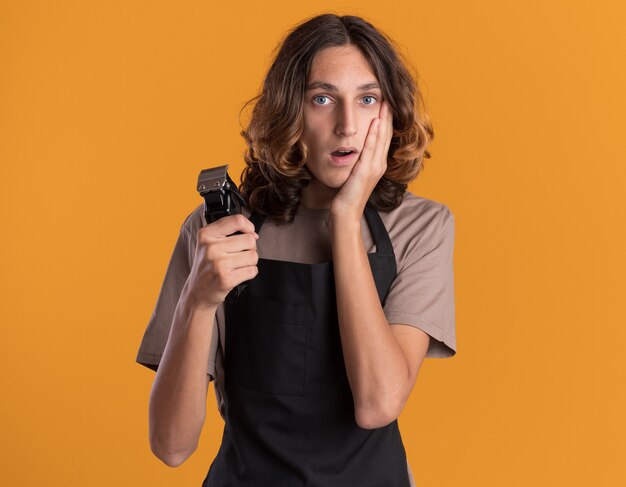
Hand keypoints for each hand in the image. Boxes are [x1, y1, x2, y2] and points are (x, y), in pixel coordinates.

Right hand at [187, 214, 258, 307]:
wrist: (197, 292)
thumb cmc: (206, 267)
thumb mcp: (208, 243)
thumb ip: (228, 232)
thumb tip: (253, 234)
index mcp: (206, 234)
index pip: (237, 221)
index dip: (249, 226)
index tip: (250, 232)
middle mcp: (211, 247)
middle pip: (249, 240)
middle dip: (250, 248)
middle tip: (238, 255)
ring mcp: (219, 263)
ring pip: (253, 256)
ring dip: (250, 262)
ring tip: (236, 266)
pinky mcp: (226, 279)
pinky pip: (252, 271)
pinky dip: (249, 273)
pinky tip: (237, 274)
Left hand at [330, 100, 393, 221]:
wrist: (345, 213)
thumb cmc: (346, 195)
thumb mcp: (354, 174)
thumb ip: (357, 160)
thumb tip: (353, 148)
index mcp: (377, 164)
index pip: (383, 137)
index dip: (386, 119)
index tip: (385, 103)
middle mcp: (379, 164)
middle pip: (386, 134)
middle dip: (387, 114)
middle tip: (389, 95)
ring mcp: (374, 168)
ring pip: (381, 139)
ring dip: (383, 119)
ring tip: (385, 102)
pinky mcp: (365, 172)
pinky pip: (370, 149)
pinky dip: (373, 135)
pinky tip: (375, 122)